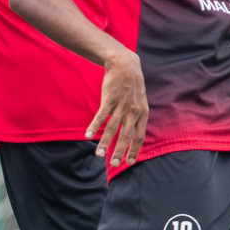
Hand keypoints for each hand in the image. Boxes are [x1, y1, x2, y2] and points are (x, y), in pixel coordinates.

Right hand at [87, 50, 146, 166]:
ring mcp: (121, 106)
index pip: (139, 136)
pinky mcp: (109, 99)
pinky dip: (94, 126)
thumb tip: (132, 132)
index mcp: (142, 114)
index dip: (134, 150)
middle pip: (126, 135)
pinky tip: (88, 135)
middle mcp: (133, 112)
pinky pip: (101, 116)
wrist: (125, 65)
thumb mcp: (139, 102)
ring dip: (104, 143)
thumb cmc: (131, 85)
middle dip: (120, 151)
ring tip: (98, 155)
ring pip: (112, 128)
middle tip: (114, 164)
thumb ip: (136, 116)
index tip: (128, 162)